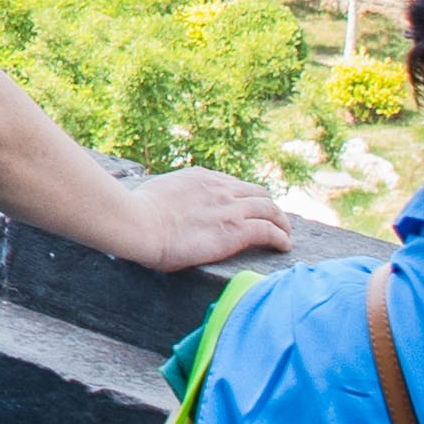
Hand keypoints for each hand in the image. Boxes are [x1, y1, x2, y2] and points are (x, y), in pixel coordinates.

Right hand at [123, 168, 292, 273]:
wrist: (139, 224)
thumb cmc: (137, 213)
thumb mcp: (158, 192)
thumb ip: (173, 195)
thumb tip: (166, 206)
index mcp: (201, 177)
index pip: (235, 184)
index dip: (246, 197)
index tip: (249, 209)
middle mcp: (221, 188)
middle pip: (258, 193)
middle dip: (269, 206)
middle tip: (273, 221)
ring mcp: (230, 208)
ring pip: (271, 210)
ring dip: (282, 223)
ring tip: (286, 235)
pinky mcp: (236, 230)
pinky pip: (270, 231)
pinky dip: (281, 238)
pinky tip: (284, 246)